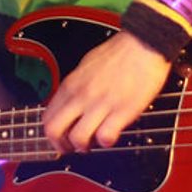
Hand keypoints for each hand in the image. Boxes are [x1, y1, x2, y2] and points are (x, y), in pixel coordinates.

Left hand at [42, 31, 170, 151]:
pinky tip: (112, 135)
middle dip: (60, 146)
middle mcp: (81, 95)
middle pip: (54, 131)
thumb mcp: (86, 66)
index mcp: (71, 84)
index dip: (51, 134)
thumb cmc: (119, 53)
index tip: (61, 139)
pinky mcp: (122, 111)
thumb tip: (70, 103)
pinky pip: (105, 137)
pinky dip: (106, 142)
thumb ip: (75, 87)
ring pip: (78, 138)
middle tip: (72, 147)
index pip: (47, 117)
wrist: (143, 43)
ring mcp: (101, 104)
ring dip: (84, 147)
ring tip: (94, 142)